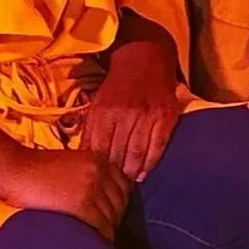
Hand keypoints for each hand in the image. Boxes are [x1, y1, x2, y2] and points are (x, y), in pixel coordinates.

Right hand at [7, 149, 130, 241]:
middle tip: (104, 232)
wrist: (13, 171)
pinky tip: (95, 243)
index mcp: (98, 159)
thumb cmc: (35, 171)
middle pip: (121, 202)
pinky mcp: (81, 204)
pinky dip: (102, 237)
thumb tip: (103, 201)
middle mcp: (99, 170)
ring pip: (112, 216)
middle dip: (114, 219)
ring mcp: (91, 187)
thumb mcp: (70, 164)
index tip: (110, 215)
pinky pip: (102, 226)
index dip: (118, 204)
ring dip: (107, 230)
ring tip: (98, 240)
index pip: (124, 186)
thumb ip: (90, 175)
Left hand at [82, 39, 182, 181]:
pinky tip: (143, 174)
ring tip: (126, 185)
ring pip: (137, 154)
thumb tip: (82, 158)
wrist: (144, 58)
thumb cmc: (116, 86)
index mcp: (104, 112)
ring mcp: (147, 116)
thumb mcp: (97, 103)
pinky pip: (157, 147)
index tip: (95, 182)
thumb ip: (91, 130)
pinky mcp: (165, 117)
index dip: (97, 169)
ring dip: (131, 173)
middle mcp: (126, 115)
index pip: (98, 149)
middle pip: (117, 154)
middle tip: (111, 190)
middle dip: (113, 175)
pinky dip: (150, 163)